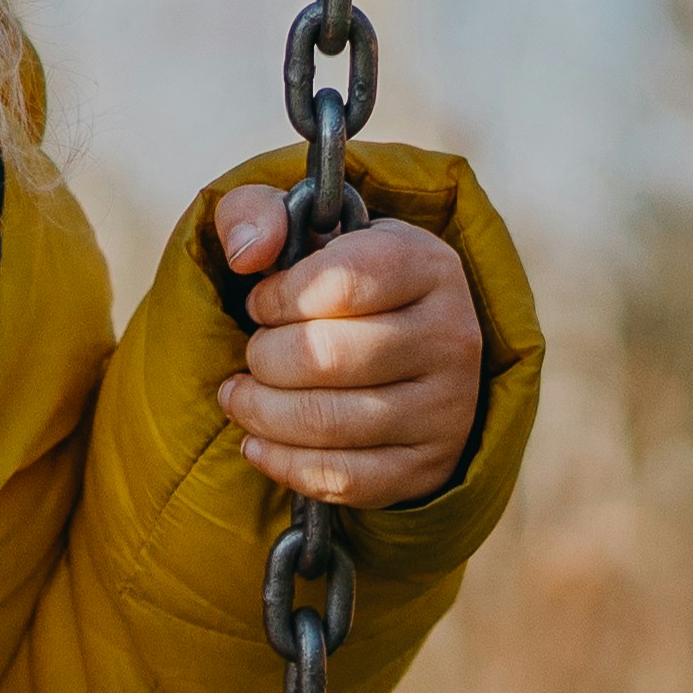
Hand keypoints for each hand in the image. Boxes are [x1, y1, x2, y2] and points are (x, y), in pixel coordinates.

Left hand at [211, 183, 482, 507]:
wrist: (406, 356)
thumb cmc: (340, 288)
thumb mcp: (305, 231)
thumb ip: (257, 214)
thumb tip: (248, 252)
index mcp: (429, 265)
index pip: (342, 282)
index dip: (280, 297)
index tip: (260, 304)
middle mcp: (452, 335)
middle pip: (325, 357)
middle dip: (263, 358)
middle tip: (253, 356)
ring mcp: (447, 408)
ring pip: (326, 422)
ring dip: (259, 412)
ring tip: (240, 395)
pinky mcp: (427, 466)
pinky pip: (340, 478)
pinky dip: (281, 463)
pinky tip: (257, 442)